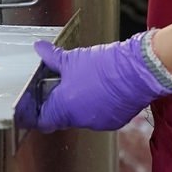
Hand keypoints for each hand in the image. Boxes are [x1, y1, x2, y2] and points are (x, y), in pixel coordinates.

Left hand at [26, 32, 171, 131]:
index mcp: (64, 107)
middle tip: (59, 88)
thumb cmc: (106, 66)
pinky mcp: (114, 122)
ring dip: (78, 105)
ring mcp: (97, 122)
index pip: (42, 120)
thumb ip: (53, 57)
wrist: (138, 71)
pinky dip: (96, 107)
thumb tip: (41, 49)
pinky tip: (99, 91)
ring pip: (80, 117)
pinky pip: (98, 117)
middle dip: (58, 104)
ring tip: (83, 85)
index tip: (33, 108)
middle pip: (60, 118)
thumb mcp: (73, 58)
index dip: (35, 114)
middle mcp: (79, 119)